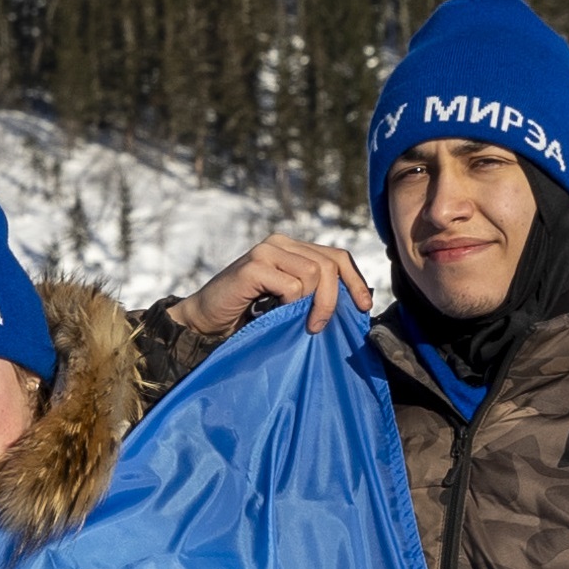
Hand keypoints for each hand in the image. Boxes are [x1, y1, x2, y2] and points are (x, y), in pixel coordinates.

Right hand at [175, 231, 376, 340]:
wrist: (204, 321)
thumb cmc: (247, 316)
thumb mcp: (288, 301)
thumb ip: (313, 292)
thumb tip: (356, 301)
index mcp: (292, 247)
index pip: (337, 256)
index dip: (355, 282)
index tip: (364, 308)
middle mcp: (280, 242)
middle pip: (329, 264)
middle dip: (333, 299)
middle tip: (319, 326)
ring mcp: (266, 250)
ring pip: (314, 274)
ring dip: (310, 304)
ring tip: (292, 320)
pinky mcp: (254, 265)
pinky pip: (292, 285)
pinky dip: (289, 304)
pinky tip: (271, 312)